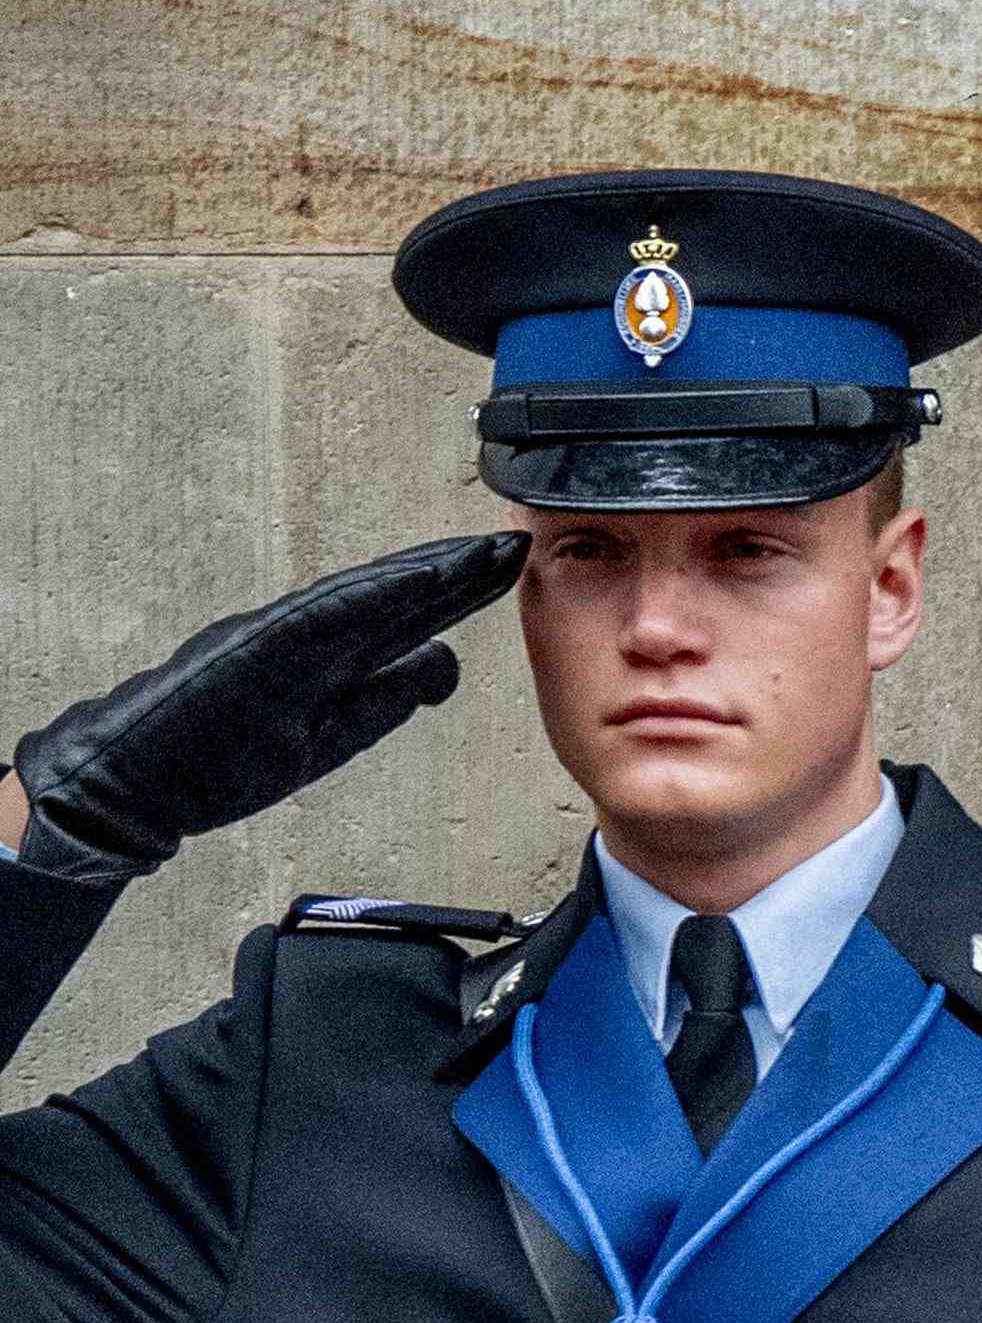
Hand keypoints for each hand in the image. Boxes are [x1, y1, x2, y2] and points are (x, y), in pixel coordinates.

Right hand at [12, 529, 519, 884]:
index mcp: (320, 660)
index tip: (507, 566)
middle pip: (394, 599)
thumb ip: (381, 699)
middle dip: (458, 572)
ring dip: (426, 573)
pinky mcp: (249, 654)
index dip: (456, 591)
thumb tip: (443, 667)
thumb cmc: (211, 761)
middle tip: (514, 542)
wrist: (126, 781)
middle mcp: (301, 639)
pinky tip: (416, 578)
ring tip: (481, 551)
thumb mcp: (322, 738)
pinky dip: (370, 597)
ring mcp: (274, 642)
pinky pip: (319, 620)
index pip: (402, 619)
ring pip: (364, 598)